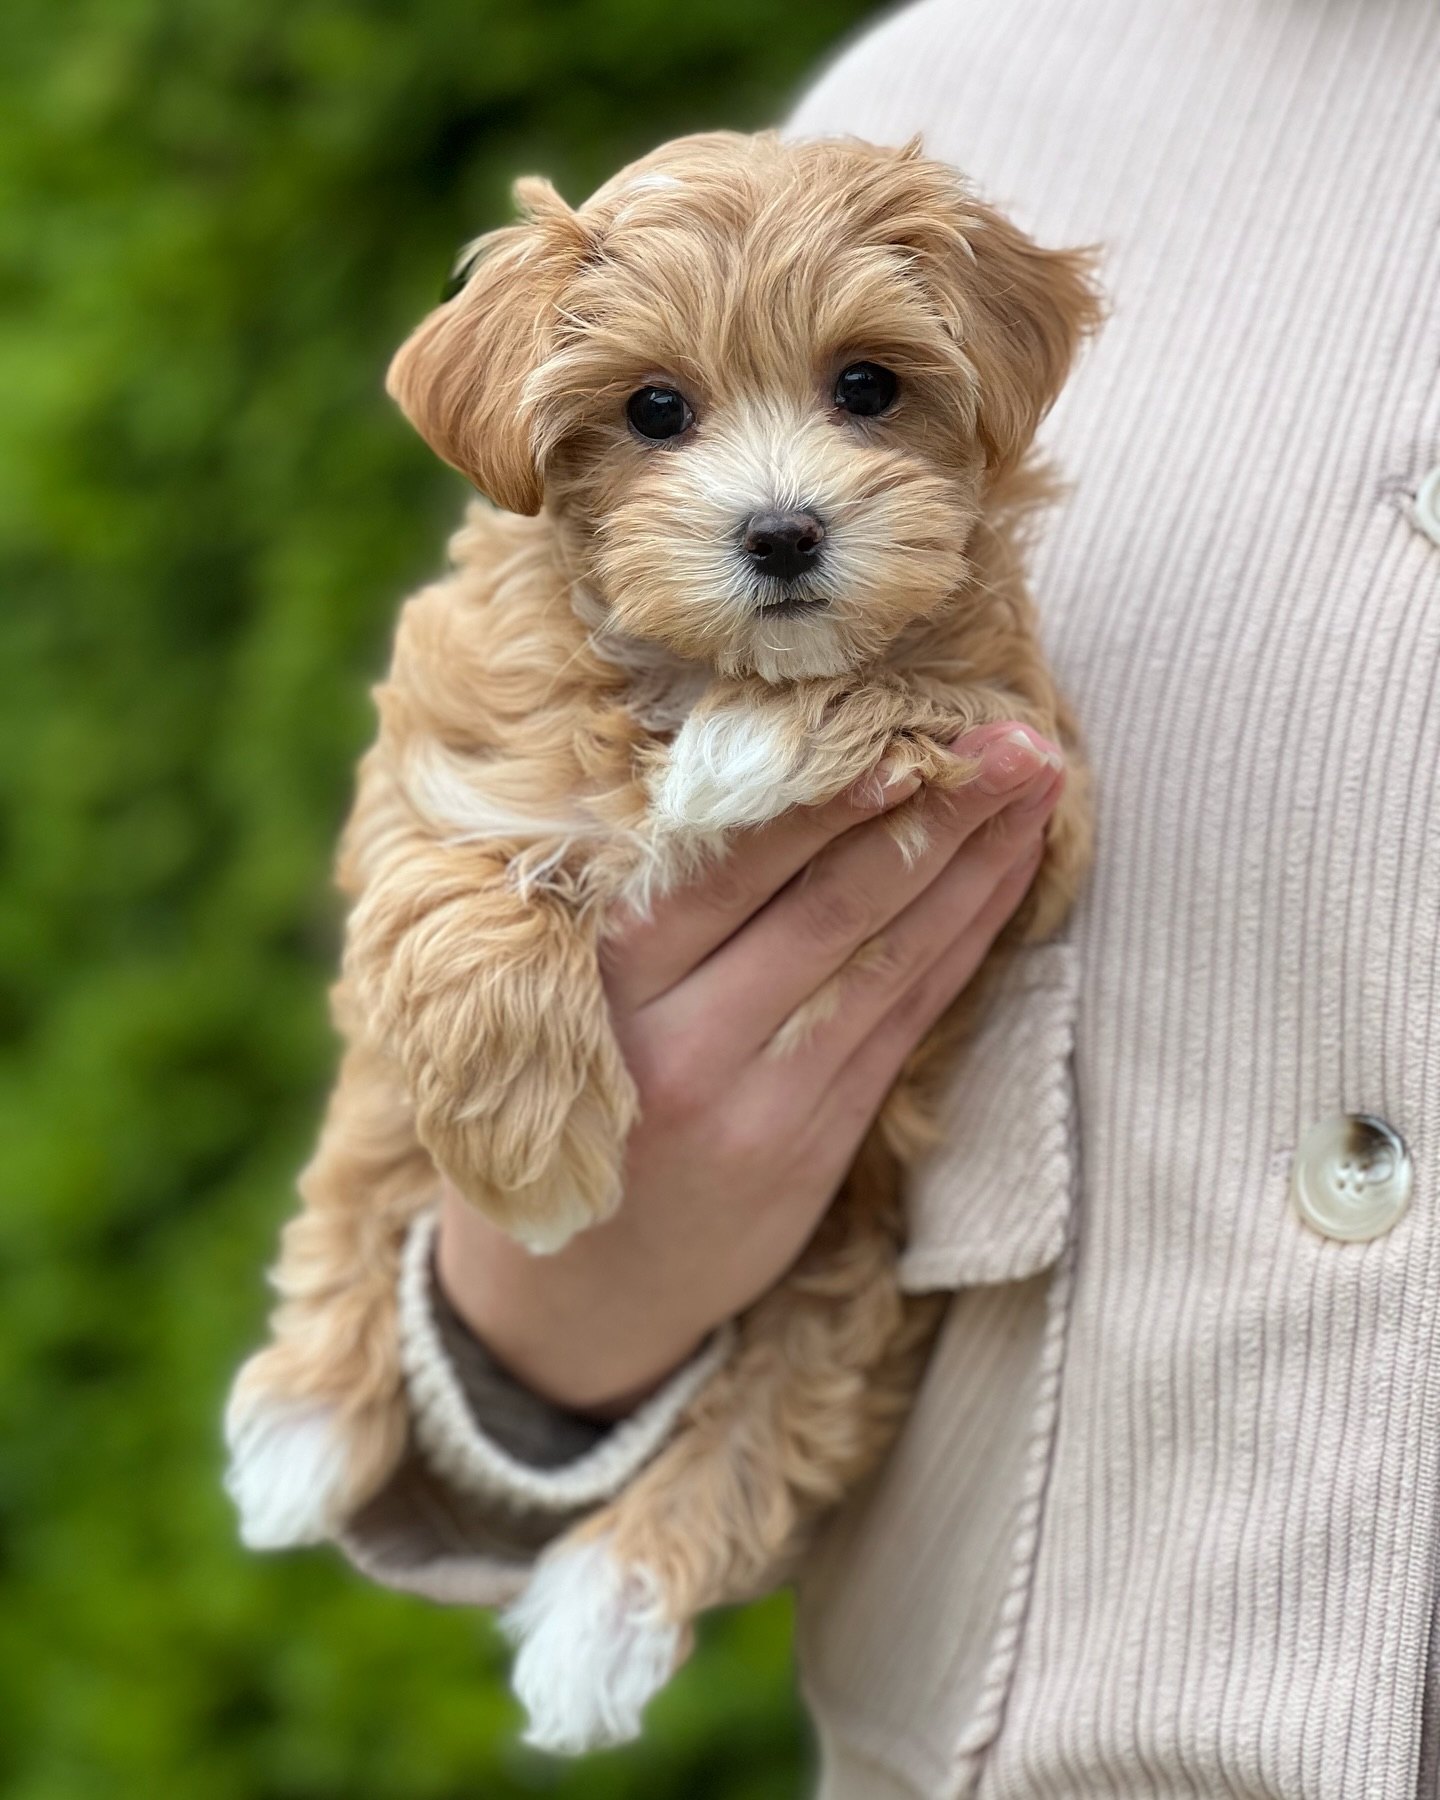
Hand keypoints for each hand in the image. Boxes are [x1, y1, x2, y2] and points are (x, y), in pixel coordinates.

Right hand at [435, 722, 1063, 1413]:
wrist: (572, 1296)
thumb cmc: (562, 1108)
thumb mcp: (558, 1006)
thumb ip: (644, 918)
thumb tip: (761, 779)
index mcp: (601, 987)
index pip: (731, 869)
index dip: (829, 796)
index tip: (906, 721)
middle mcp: (680, 1043)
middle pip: (828, 905)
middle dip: (933, 811)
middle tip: (1014, 736)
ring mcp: (756, 1103)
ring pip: (882, 960)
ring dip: (970, 869)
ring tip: (1035, 790)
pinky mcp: (812, 1147)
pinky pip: (901, 1024)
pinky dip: (958, 946)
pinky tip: (1002, 884)